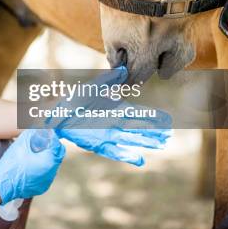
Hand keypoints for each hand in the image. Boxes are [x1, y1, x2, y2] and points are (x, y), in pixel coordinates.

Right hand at [0, 129, 65, 204]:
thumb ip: (31, 133)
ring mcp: (48, 181)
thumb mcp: (21, 145)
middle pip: (57, 155)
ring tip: (34, 153)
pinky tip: (31, 164)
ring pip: (53, 165)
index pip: (57, 145)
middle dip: (51, 146)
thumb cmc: (11, 165)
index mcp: (49, 161)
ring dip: (47, 157)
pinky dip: (42, 167)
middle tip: (41, 141)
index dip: (52, 136)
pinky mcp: (42, 187)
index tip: (46, 132)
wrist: (3, 186)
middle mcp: (52, 172)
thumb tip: (37, 127)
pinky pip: (47, 174)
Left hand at [47, 67, 172, 165]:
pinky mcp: (100, 144)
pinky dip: (128, 156)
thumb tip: (123, 69)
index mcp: (116, 109)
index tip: (167, 119)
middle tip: (169, 136)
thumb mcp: (92, 88)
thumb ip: (108, 80)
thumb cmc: (74, 99)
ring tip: (161, 146)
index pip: (139, 113)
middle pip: (139, 129)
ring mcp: (109, 135)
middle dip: (154, 132)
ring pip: (132, 140)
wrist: (58, 115)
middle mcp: (115, 123)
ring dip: (146, 143)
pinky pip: (116, 151)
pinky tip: (140, 160)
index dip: (153, 117)